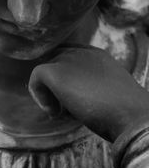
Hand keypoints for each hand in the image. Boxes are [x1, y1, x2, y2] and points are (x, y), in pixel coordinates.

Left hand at [28, 44, 148, 141]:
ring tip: (60, 111)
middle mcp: (80, 52)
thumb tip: (77, 98)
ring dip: (48, 92)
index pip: (68, 54)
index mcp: (96, 55)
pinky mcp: (55, 73)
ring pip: (45, 71)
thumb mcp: (108, 90)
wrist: (131, 114)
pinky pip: (35, 78)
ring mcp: (67, 60)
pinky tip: (54, 111)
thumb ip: (92, 85)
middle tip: (64, 107)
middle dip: (55, 84)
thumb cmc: (125, 110)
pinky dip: (39, 96)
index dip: (64, 73)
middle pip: (54, 62)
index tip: (68, 95)